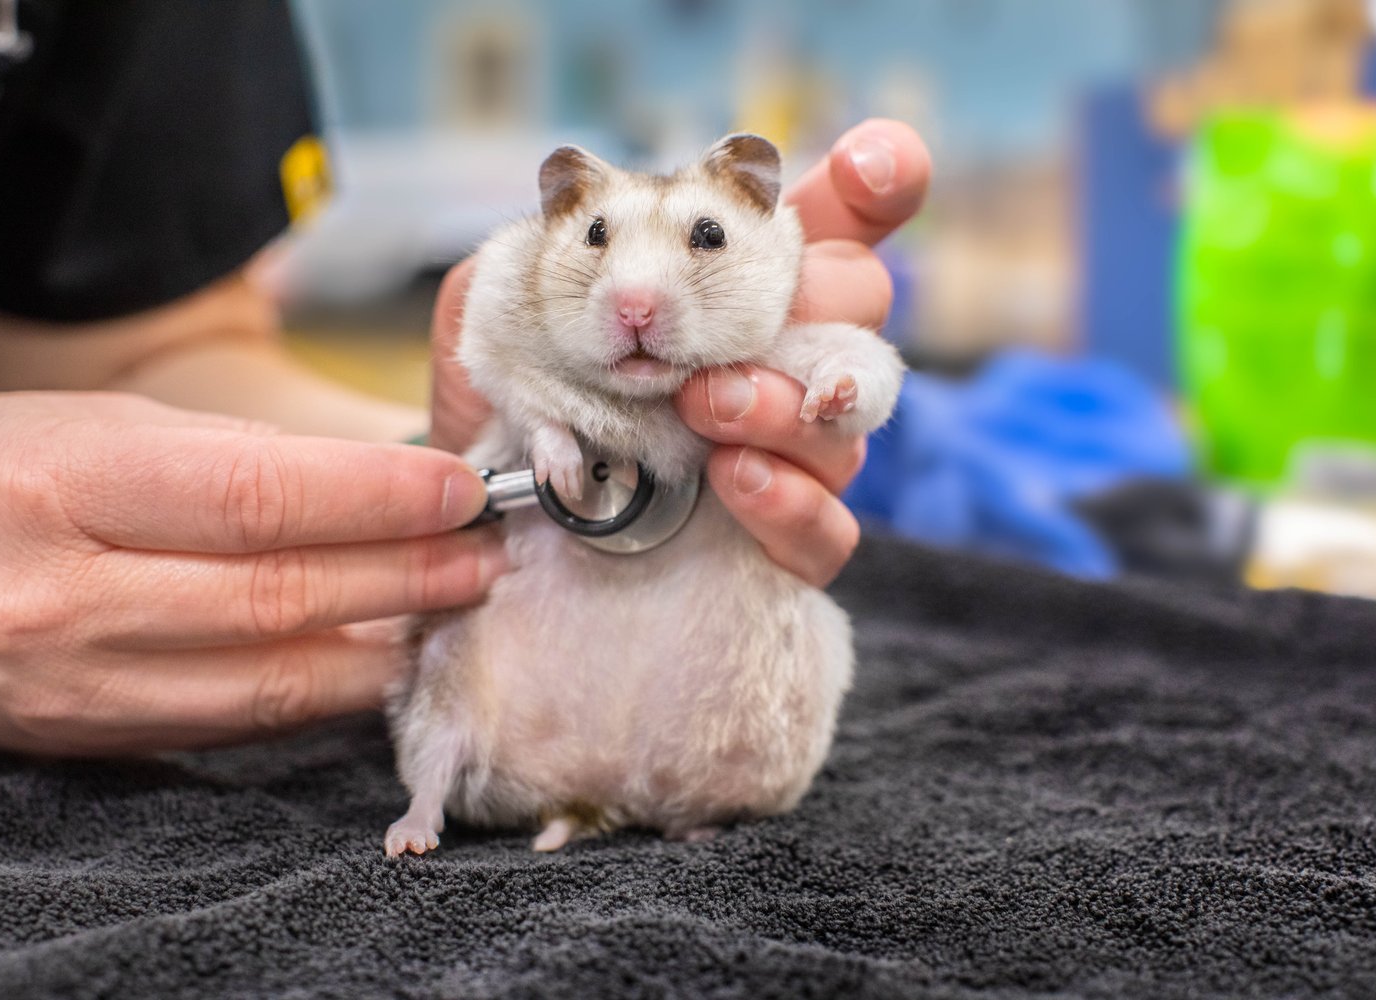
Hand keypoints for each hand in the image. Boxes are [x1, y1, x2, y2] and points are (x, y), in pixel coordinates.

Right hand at [0, 392, 501, 754]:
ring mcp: (75, 687)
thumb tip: (379, 486)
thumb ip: (236, 460)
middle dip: (407, 574)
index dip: (377, 499)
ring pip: (273, 680)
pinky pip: (239, 720)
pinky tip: (377, 654)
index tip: (458, 490)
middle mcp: (62, 599)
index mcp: (62, 487)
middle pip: (280, 597)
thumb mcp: (96, 426)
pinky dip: (323, 688)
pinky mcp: (92, 740)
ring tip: (454, 602)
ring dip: (385, 643)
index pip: (257, 499)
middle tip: (484, 551)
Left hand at [429, 119, 930, 584]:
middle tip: (720, 329)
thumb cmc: (519, 405)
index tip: (870, 169)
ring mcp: (793, 450)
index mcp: (734, 283)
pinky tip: (731, 480)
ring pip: (848, 417)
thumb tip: (590, 223)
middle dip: (820, 301)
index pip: (837, 219)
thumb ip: (538, 257)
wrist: (496, 516)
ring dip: (779, 403)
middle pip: (862, 301)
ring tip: (703, 408)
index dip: (879, 179)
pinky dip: (788, 498)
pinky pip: (830, 525)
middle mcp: (781, 356)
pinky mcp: (785, 538)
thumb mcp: (499, 314)